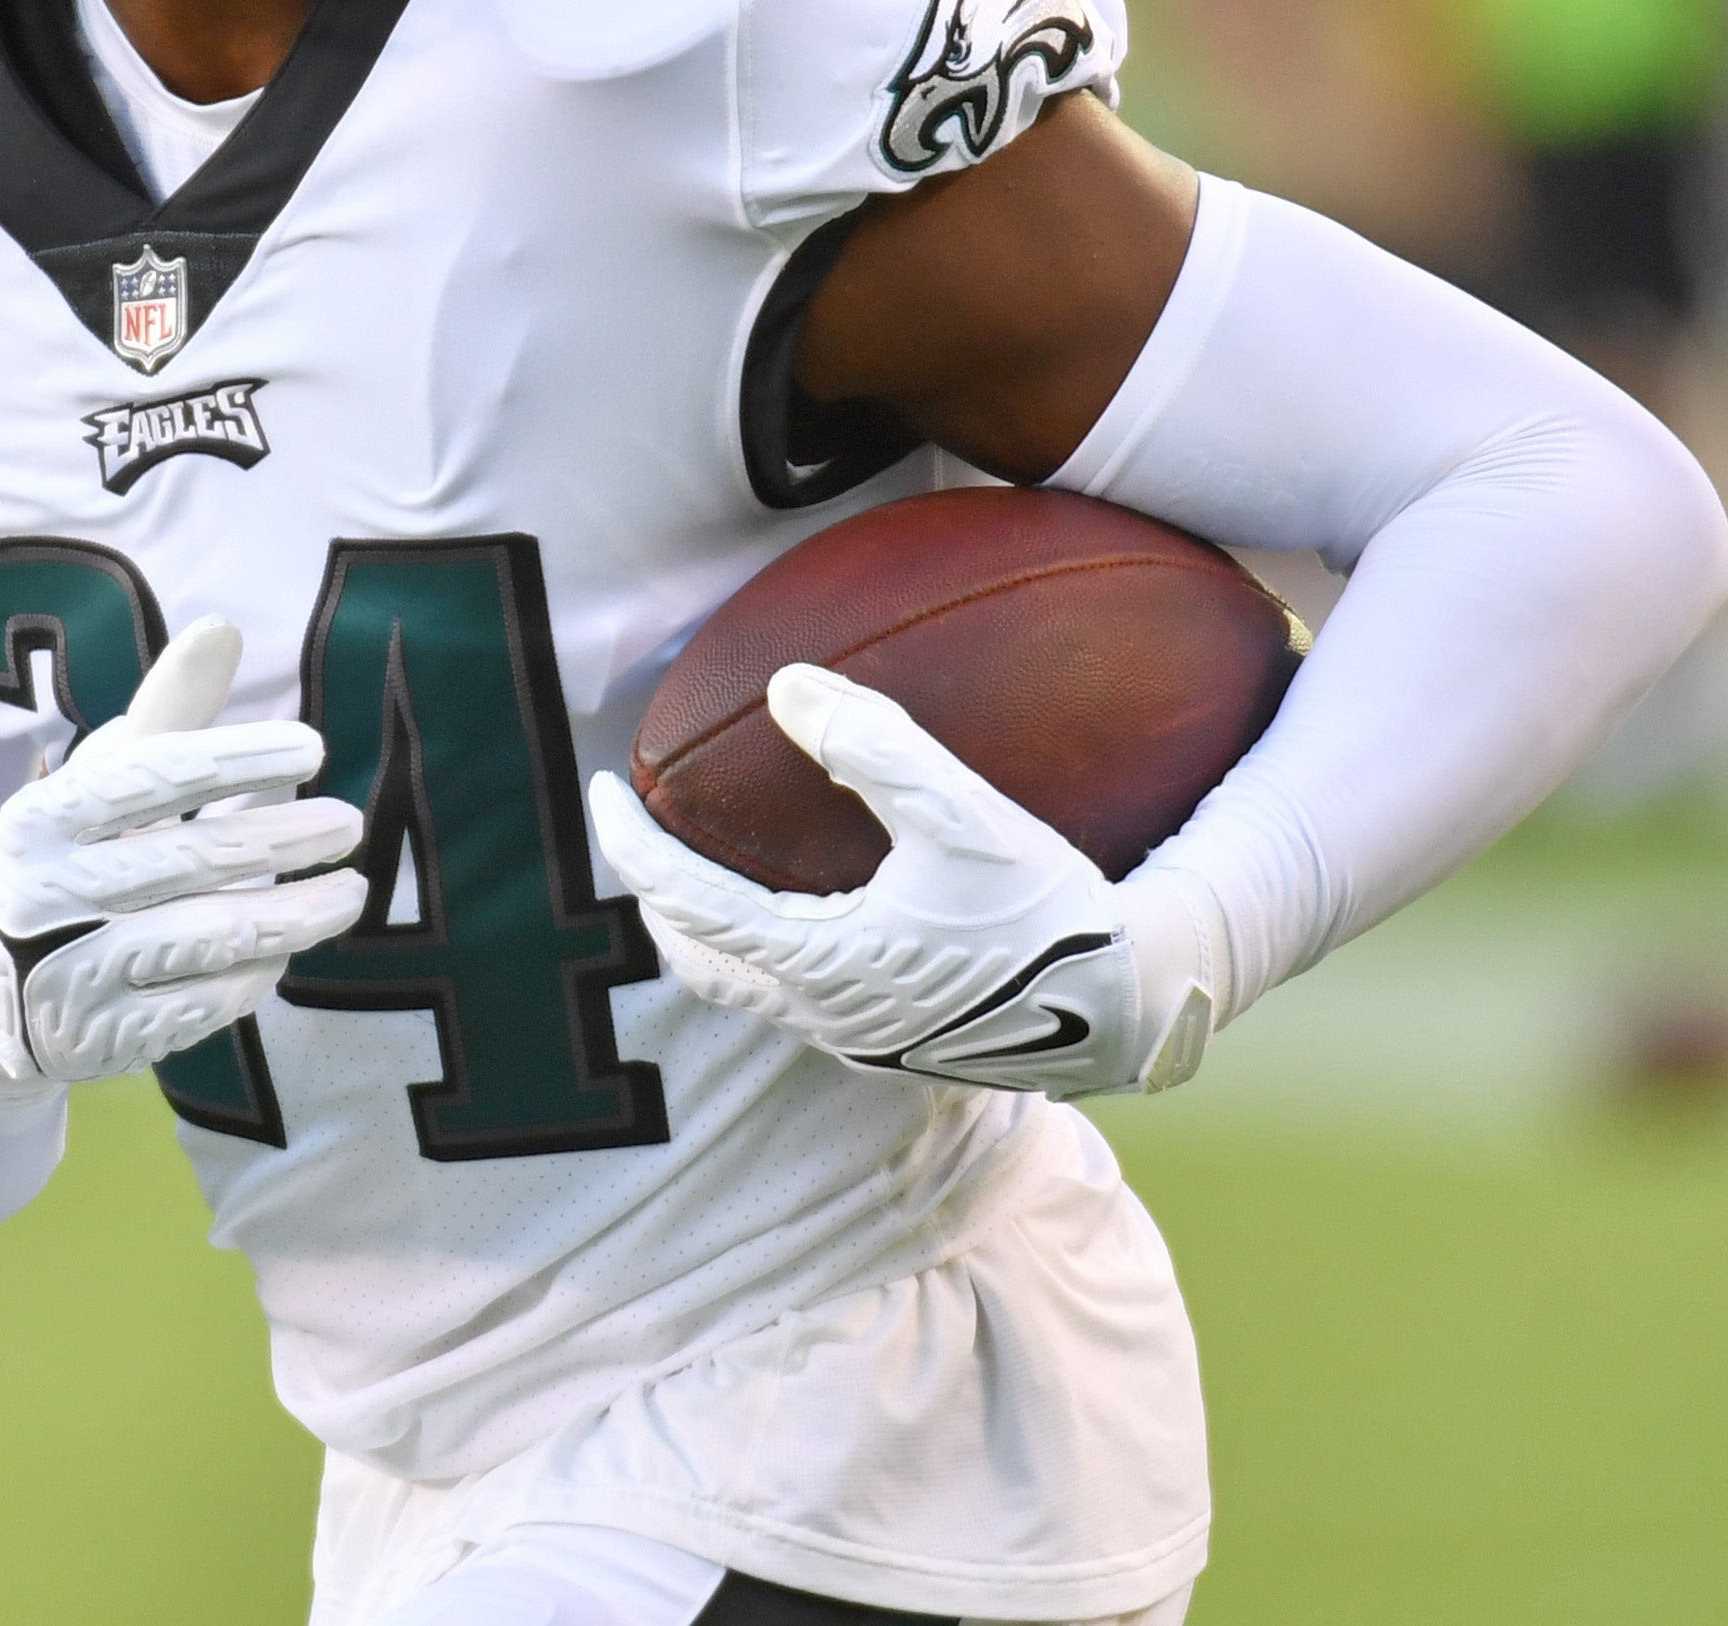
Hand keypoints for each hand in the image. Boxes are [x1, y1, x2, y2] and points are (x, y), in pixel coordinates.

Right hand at [0, 618, 368, 1100]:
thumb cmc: (72, 857)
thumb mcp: (101, 782)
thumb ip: (169, 713)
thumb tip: (224, 628)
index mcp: (38, 819)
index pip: (146, 779)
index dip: (234, 760)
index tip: (313, 748)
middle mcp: (46, 897)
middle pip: (185, 862)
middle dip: (280, 840)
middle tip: (350, 822)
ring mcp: (72, 976)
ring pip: (204, 942)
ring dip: (291, 917)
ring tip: (352, 892)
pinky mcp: (106, 1040)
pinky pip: (203, 1006)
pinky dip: (252, 975)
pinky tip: (284, 950)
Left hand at [587, 665, 1215, 1099]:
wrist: (1127, 1007)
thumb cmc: (1047, 910)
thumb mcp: (963, 814)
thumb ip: (875, 745)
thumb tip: (789, 685)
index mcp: (819, 962)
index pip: (684, 900)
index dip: (628, 843)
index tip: (600, 788)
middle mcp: (824, 1015)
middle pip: (697, 960)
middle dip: (654, 896)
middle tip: (638, 831)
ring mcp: (858, 1037)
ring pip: (746, 988)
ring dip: (707, 930)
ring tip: (701, 871)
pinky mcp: (895, 1042)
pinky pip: (797, 997)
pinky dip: (766, 949)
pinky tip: (805, 909)